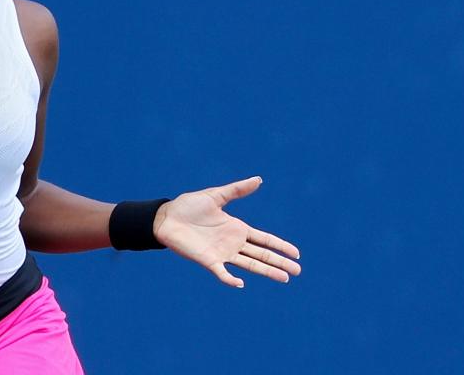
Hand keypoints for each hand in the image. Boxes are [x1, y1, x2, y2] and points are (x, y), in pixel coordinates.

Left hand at [153, 176, 301, 287]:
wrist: (165, 218)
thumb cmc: (188, 206)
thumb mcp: (215, 196)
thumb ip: (237, 190)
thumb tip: (259, 179)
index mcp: (237, 228)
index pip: (264, 239)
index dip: (280, 245)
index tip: (297, 253)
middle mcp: (233, 243)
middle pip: (262, 254)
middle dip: (280, 262)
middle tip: (298, 271)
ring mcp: (222, 253)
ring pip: (250, 264)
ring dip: (266, 271)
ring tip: (284, 278)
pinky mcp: (208, 260)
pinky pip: (222, 273)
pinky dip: (230, 279)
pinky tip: (240, 283)